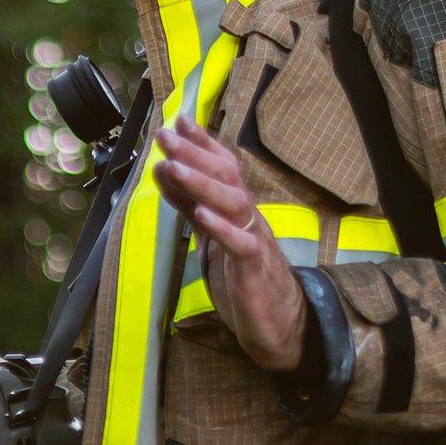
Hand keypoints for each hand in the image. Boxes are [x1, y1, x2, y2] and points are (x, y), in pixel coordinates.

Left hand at [151, 123, 309, 373]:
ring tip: (173, 167)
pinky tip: (201, 215)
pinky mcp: (254, 269)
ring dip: (201, 183)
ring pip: (232, 202)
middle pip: (225, 177)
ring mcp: (254, 240)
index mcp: (236, 210)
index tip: (178, 120)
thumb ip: (191, 206)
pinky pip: (241, 243)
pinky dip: (221, 228)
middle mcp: (247, 217)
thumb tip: (166, 173)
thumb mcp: (211, 237)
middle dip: (193, 153)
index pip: (221, 167)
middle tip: (165, 136)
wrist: (280, 324)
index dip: (201, 143)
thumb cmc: (244, 279)